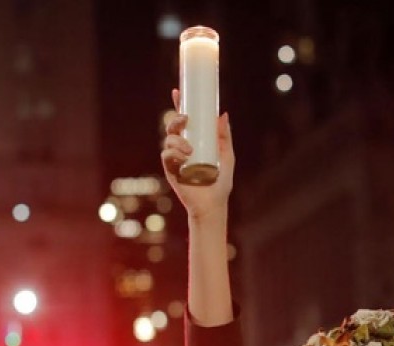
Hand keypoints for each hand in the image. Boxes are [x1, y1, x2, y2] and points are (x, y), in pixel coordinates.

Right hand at [160, 89, 234, 220]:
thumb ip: (224, 137)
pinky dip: (173, 154)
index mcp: (195, 141)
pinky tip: (183, 158)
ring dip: (177, 141)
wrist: (213, 205)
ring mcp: (175, 158)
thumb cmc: (221, 182)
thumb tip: (223, 114)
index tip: (178, 91)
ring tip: (190, 151)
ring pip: (169, 140)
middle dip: (176, 119)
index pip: (185, 121)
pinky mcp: (170, 170)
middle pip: (173, 127)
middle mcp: (183, 148)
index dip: (180, 104)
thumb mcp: (227, 156)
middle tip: (186, 118)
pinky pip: (166, 156)